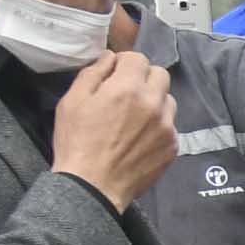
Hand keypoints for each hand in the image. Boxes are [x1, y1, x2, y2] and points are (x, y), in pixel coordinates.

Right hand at [53, 49, 176, 210]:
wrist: (93, 186)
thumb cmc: (77, 142)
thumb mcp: (72, 101)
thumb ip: (93, 73)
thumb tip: (110, 57)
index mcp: (128, 88)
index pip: (138, 58)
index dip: (124, 63)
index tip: (115, 73)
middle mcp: (153, 104)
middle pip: (160, 75)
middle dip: (143, 77)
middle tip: (126, 92)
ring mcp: (167, 127)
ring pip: (168, 100)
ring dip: (154, 101)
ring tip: (134, 116)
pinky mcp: (172, 146)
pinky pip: (170, 125)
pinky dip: (158, 125)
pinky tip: (140, 137)